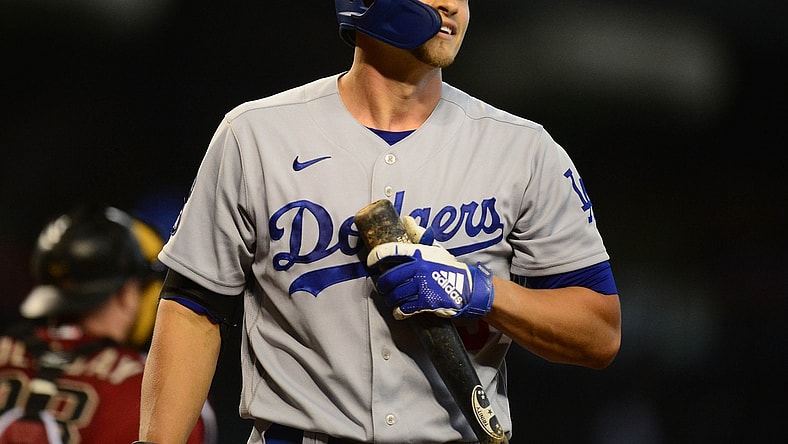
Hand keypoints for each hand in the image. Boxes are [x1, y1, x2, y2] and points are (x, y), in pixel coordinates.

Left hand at [367, 238, 493, 319]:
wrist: (466, 288)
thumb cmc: (448, 267)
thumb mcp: (434, 248)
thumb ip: (419, 235)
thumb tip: (407, 219)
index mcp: (418, 253)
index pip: (389, 251)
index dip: (375, 256)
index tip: (370, 262)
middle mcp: (418, 268)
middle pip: (388, 278)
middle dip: (383, 285)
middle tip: (384, 288)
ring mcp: (421, 285)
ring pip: (394, 295)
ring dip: (390, 299)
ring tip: (392, 299)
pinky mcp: (425, 302)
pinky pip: (404, 308)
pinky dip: (399, 312)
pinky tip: (400, 311)